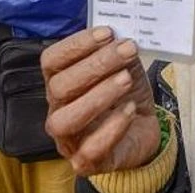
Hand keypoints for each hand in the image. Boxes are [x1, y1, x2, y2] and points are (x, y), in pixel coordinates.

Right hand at [42, 27, 160, 174]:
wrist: (143, 131)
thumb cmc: (125, 96)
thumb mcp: (125, 67)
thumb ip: (118, 52)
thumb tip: (121, 35)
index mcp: (60, 81)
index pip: (51, 60)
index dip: (76, 45)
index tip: (107, 33)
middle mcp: (58, 109)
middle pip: (60, 87)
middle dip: (96, 65)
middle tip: (126, 50)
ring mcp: (68, 138)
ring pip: (66, 120)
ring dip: (98, 95)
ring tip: (126, 79)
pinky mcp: (86, 161)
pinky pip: (90, 149)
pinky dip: (112, 128)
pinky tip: (130, 110)